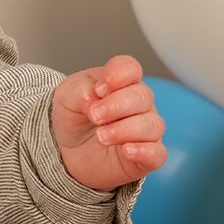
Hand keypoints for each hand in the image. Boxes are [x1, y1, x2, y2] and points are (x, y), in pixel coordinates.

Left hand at [50, 55, 166, 191]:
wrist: (68, 150)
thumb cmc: (73, 117)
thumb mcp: (66, 97)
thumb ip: (79, 91)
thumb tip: (92, 96)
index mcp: (119, 82)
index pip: (130, 68)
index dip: (117, 75)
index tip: (99, 89)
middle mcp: (138, 103)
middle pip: (142, 96)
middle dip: (116, 105)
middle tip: (94, 116)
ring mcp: (145, 129)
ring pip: (151, 124)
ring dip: (124, 130)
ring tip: (101, 137)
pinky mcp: (146, 155)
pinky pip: (157, 153)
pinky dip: (144, 151)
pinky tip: (126, 150)